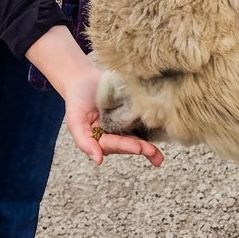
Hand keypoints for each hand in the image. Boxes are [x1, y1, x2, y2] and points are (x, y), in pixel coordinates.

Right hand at [25, 26, 162, 166]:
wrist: (82, 76)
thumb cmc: (77, 100)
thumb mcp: (75, 121)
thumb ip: (84, 141)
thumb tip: (98, 161)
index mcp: (102, 139)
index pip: (115, 144)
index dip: (127, 146)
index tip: (139, 148)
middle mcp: (115, 134)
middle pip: (129, 144)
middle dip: (141, 148)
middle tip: (153, 152)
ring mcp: (126, 123)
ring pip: (138, 136)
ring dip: (149, 148)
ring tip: (159, 156)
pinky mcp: (134, 110)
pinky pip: (143, 120)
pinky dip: (153, 127)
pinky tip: (164, 130)